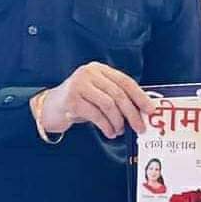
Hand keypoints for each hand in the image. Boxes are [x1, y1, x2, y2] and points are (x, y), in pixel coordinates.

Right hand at [34, 61, 155, 138]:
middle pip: (118, 94)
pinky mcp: (71, 100)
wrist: (50, 107)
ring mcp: (79, 85)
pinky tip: (109, 132)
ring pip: (108, 105)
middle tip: (140, 128)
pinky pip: (96, 115)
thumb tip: (142, 111)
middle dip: (132, 113)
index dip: (140, 96)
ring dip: (118, 122)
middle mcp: (89, 73)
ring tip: (119, 132)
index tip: (150, 110)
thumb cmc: (80, 102)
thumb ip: (116, 97)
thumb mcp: (99, 94)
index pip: (125, 81)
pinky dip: (106, 126)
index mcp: (100, 69)